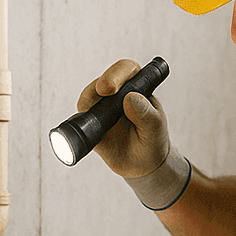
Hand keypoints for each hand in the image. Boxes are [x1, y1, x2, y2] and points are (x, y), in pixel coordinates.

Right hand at [77, 58, 170, 177]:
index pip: (128, 70)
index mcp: (137, 89)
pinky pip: (80, 117)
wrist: (142, 165)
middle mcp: (117, 94)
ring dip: (88, 100)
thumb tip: (131, 98)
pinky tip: (86, 128)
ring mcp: (102, 107)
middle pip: (105, 78)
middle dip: (103, 82)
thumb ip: (146, 115)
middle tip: (103, 91)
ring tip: (94, 113)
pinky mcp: (91, 123)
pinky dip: (79, 120)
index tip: (113, 87)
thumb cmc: (152, 141)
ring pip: (88, 96)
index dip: (119, 73)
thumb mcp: (155, 129)